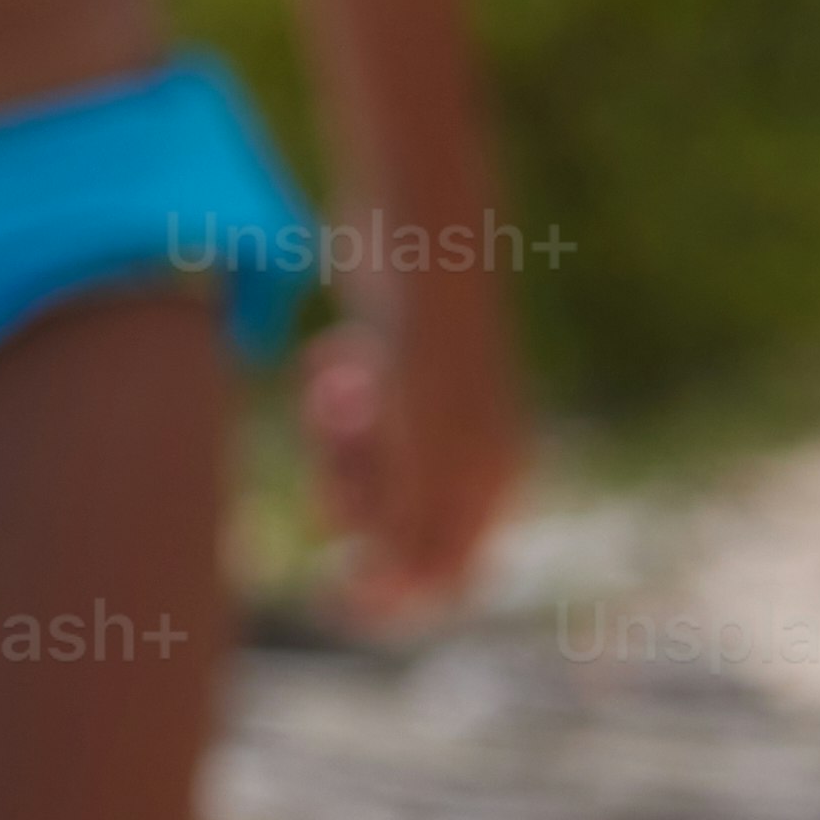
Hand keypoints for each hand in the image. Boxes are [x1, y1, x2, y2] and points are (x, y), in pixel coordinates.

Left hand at [291, 279, 526, 631]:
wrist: (413, 223)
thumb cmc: (423, 332)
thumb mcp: (419, 438)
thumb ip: (412, 519)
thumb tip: (399, 595)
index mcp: (493, 476)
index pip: (444, 574)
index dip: (388, 593)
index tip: (327, 591)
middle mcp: (470, 452)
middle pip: (394, 529)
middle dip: (354, 500)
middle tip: (336, 449)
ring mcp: (430, 412)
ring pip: (365, 477)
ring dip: (336, 448)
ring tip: (336, 388)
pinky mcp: (390, 372)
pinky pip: (347, 424)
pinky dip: (331, 402)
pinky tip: (337, 354)